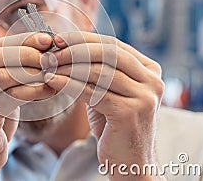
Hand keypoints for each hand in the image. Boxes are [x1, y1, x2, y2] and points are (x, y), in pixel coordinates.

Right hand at [0, 33, 54, 180]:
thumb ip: (6, 70)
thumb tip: (38, 46)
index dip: (21, 40)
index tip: (45, 39)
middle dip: (26, 53)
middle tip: (49, 56)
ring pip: (1, 75)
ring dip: (32, 73)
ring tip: (51, 74)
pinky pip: (9, 97)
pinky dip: (33, 91)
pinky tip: (48, 91)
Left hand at [44, 32, 164, 179]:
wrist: (130, 163)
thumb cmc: (115, 126)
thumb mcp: (109, 92)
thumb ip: (98, 71)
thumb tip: (66, 47)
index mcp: (150, 70)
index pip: (114, 45)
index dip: (84, 39)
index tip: (59, 39)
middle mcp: (152, 81)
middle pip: (108, 53)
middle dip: (76, 50)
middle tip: (52, 53)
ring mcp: (145, 97)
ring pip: (100, 71)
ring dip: (69, 67)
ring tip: (49, 67)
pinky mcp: (130, 113)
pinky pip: (93, 92)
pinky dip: (70, 84)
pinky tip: (53, 82)